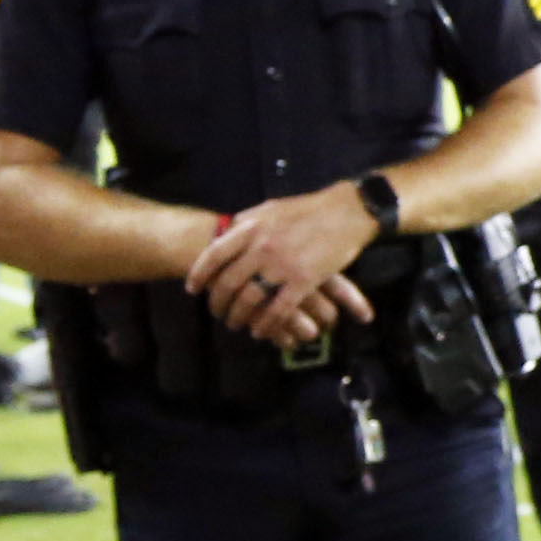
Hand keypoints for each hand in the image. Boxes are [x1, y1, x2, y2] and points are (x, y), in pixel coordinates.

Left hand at [186, 187, 382, 350]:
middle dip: (218, 303)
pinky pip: (278, 310)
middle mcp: (261, 248)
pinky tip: (260, 332)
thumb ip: (247, 221)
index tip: (193, 289)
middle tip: (216, 313)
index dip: (199, 275)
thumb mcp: (271, 209)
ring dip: (238, 317)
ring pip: (250, 299)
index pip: (214, 255)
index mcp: (251, 228)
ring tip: (235, 324)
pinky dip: (266, 324)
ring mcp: (282, 266)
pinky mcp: (304, 281)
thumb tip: (227, 231)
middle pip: (228, 282)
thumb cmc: (310, 209)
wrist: (347, 212)